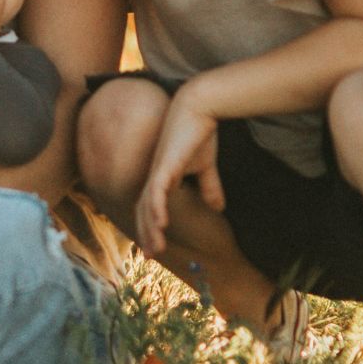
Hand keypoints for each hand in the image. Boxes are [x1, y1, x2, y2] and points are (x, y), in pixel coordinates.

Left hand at [133, 92, 225, 256]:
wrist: (200, 108)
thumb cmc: (200, 133)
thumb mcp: (206, 166)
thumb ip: (209, 186)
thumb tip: (217, 207)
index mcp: (163, 177)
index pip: (151, 206)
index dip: (151, 226)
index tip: (154, 247)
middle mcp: (155, 175)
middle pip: (145, 209)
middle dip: (146, 233)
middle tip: (150, 255)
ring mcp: (158, 170)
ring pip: (148, 203)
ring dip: (150, 227)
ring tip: (153, 248)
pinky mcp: (165, 164)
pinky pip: (157, 189)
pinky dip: (156, 207)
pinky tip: (159, 223)